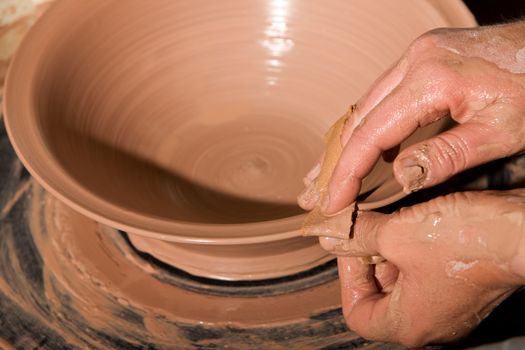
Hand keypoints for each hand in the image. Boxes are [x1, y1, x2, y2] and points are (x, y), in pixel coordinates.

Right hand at [299, 21, 524, 213]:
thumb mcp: (500, 132)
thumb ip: (446, 156)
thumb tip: (400, 177)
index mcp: (432, 78)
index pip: (372, 134)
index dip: (347, 172)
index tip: (333, 202)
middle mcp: (415, 60)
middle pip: (358, 118)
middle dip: (333, 161)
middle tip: (312, 194)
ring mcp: (417, 56)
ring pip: (365, 105)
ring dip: (344, 143)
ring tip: (321, 175)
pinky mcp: (423, 59)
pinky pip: (382, 95)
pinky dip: (366, 126)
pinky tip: (355, 147)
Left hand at [338, 190, 524, 346]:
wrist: (524, 232)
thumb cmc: (465, 242)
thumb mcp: (397, 235)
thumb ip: (358, 237)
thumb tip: (331, 235)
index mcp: (409, 324)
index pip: (357, 314)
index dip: (346, 279)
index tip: (350, 247)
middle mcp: (429, 321)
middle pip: (379, 295)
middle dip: (369, 258)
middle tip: (366, 228)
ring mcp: (448, 305)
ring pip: (402, 280)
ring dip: (391, 249)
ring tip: (389, 220)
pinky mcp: (462, 286)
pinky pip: (425, 271)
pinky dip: (413, 248)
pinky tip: (414, 221)